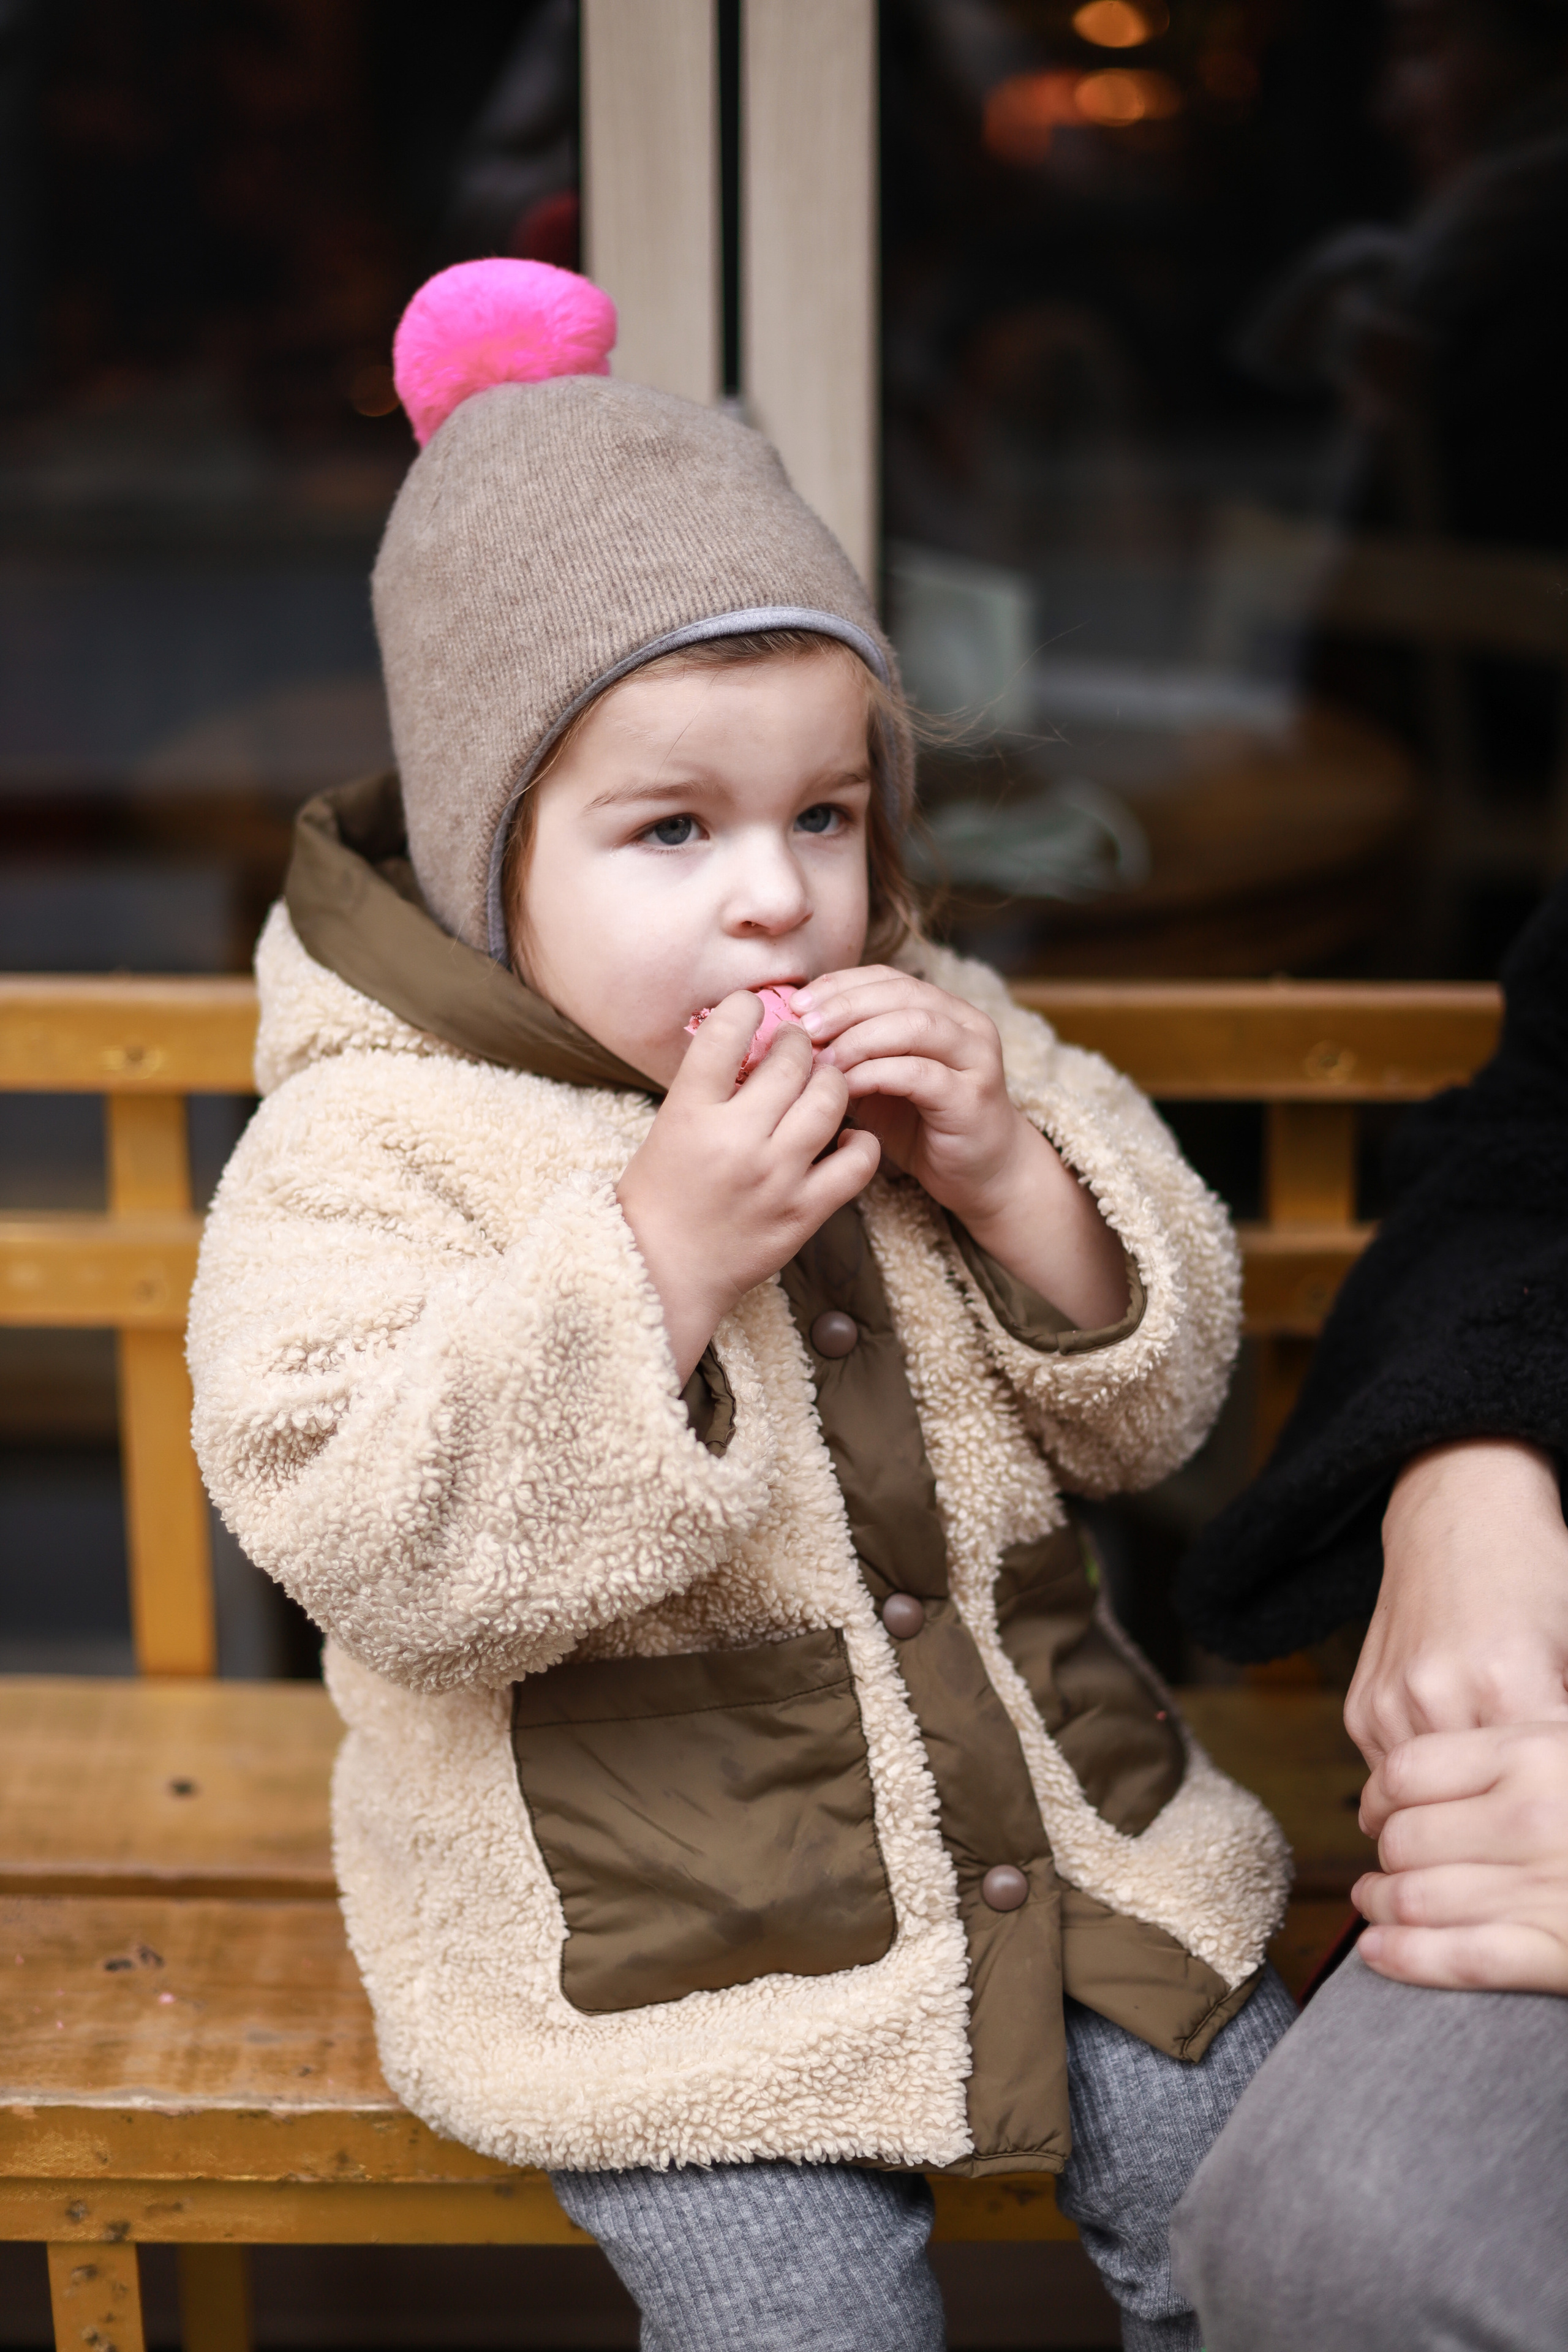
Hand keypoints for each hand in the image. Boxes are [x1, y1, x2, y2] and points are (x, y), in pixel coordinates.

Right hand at [615, 992, 879, 1383]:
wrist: (663, 1269)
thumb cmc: (662, 1192)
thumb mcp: (671, 1125)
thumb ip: (708, 1083)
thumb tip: (752, 1036)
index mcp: (691, 1113)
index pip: (726, 1032)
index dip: (745, 1007)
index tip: (752, 1006)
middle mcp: (737, 1140)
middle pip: (791, 1060)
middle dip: (798, 1041)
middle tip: (796, 1044)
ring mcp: (776, 1176)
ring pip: (831, 1098)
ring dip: (831, 1079)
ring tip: (822, 1081)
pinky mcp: (805, 1210)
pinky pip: (858, 1160)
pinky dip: (860, 1139)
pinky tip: (845, 1135)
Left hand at [791, 967, 1126, 1330]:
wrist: (980, 1175)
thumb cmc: (922, 1125)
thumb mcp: (877, 1081)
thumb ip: (848, 1052)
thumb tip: (788, 1034)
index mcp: (944, 1009)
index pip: (887, 977)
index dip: (840, 985)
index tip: (797, 1004)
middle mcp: (966, 1024)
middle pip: (899, 993)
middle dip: (844, 1006)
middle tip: (803, 1028)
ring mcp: (976, 1058)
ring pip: (914, 1024)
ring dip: (859, 1037)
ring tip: (821, 1059)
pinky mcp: (973, 1097)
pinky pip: (920, 1073)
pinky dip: (876, 1073)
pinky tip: (845, 1087)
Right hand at [1344, 1441, 1567, 1770]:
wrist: (1458, 1515)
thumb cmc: (1534, 1572)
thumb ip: (1566, 1725)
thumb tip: (1564, 1785)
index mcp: (1507, 1682)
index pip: (1540, 1788)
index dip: (1553, 1794)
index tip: (1555, 1792)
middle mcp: (1437, 1696)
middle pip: (1484, 1799)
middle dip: (1510, 1799)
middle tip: (1528, 1789)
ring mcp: (1390, 1705)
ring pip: (1434, 1800)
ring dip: (1464, 1796)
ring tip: (1493, 1775)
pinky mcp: (1361, 1710)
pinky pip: (1395, 1774)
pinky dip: (1430, 1775)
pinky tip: (1456, 1741)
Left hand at [1354, 1722, 1567, 1992]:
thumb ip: (1520, 1744)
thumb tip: (1434, 1758)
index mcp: (1535, 1752)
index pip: (1409, 1771)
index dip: (1379, 1795)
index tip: (1375, 1809)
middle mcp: (1532, 1816)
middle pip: (1406, 1836)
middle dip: (1382, 1856)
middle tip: (1380, 1862)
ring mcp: (1545, 1889)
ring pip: (1420, 1897)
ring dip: (1380, 1905)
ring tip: (1372, 1902)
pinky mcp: (1559, 1956)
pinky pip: (1460, 1958)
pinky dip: (1407, 1958)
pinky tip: (1380, 1951)